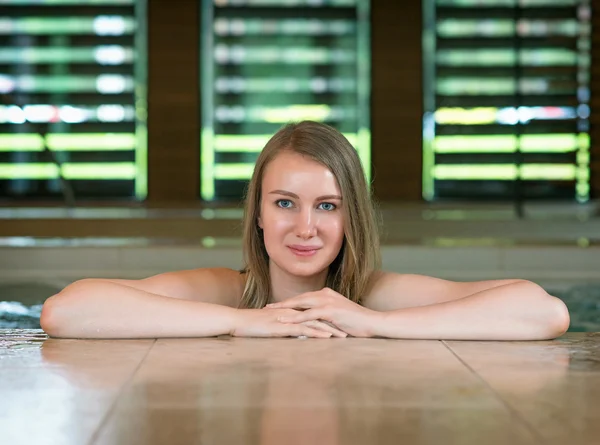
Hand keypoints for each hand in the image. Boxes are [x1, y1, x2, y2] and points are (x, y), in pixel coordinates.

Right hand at [231, 308, 347, 338]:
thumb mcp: (272, 326)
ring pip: (314, 322)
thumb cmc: (251, 324)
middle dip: (334, 323)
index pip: (313, 314)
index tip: (342, 325)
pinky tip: (326, 337)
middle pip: (318, 316)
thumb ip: (285, 327)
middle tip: (349, 330)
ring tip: (344, 336)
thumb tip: (296, 333)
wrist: (237, 321)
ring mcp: (289, 319)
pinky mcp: (284, 326)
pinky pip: (304, 329)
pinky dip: (317, 332)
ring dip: (330, 329)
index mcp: (290, 311)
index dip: (327, 319)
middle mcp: (292, 312)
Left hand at [265, 287, 381, 337]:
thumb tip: (314, 323)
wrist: (372, 322)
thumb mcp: (338, 316)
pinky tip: (286, 321)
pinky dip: (295, 317)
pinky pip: (308, 314)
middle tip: (267, 308)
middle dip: (282, 303)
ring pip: (301, 305)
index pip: (304, 297)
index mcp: (326, 294)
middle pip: (299, 298)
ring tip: (271, 314)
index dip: (289, 301)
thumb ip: (326, 316)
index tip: (276, 305)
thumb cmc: (357, 322)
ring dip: (285, 309)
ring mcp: (327, 301)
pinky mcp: (330, 311)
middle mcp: (325, 294)